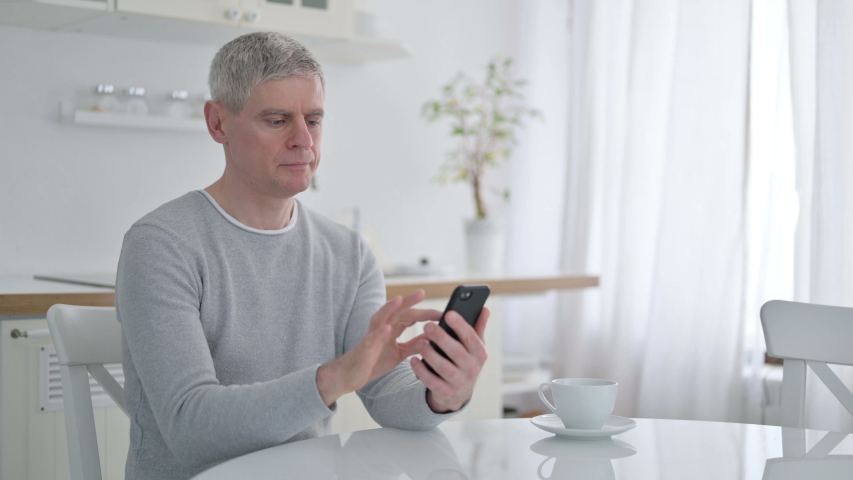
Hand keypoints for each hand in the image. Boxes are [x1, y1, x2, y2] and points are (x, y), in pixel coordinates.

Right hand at [316, 290, 440, 405]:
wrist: (350, 376)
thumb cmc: (373, 362)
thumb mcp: (399, 353)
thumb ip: (413, 345)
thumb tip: (431, 338)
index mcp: (391, 329)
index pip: (409, 316)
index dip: (424, 314)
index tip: (441, 314)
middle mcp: (381, 328)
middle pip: (396, 311)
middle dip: (408, 302)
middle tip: (422, 292)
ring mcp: (372, 336)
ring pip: (380, 318)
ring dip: (390, 308)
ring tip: (400, 300)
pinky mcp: (365, 348)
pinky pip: (372, 339)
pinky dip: (380, 332)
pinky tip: (387, 328)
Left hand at [410, 307, 488, 412]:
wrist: (458, 393)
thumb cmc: (465, 361)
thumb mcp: (474, 347)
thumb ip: (478, 327)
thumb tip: (485, 308)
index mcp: (479, 353)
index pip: (471, 337)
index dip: (460, 326)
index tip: (448, 314)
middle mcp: (472, 369)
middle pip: (456, 352)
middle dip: (442, 338)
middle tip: (427, 325)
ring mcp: (460, 383)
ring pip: (444, 368)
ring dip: (430, 354)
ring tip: (419, 342)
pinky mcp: (446, 393)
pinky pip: (432, 382)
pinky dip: (421, 371)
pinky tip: (413, 360)